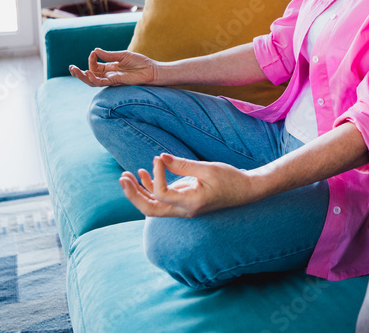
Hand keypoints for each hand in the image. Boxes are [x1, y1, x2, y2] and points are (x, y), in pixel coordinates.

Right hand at [69, 48, 157, 86]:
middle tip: (70, 68)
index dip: (91, 59)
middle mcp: (109, 75)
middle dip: (79, 73)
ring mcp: (112, 79)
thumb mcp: (123, 55)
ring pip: (93, 81)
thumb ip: (109, 55)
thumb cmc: (140, 63)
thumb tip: (95, 50)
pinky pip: (102, 82)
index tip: (93, 52)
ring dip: (83, 77)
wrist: (152, 70)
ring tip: (74, 70)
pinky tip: (88, 74)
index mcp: (110, 68)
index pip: (95, 66)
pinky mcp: (117, 82)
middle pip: (90, 76)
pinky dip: (94, 78)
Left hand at [118, 154, 259, 217]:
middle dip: (134, 194)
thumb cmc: (230, 179)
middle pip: (150, 209)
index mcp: (191, 203)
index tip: (159, 159)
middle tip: (122, 178)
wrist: (246, 191)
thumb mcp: (208, 169)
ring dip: (138, 192)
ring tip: (125, 176)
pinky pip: (162, 200)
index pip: (162, 194)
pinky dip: (151, 188)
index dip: (156, 176)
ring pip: (153, 206)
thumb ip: (182, 165)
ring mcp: (183, 209)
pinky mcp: (183, 203)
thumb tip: (160, 158)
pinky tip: (142, 174)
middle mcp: (184, 210)